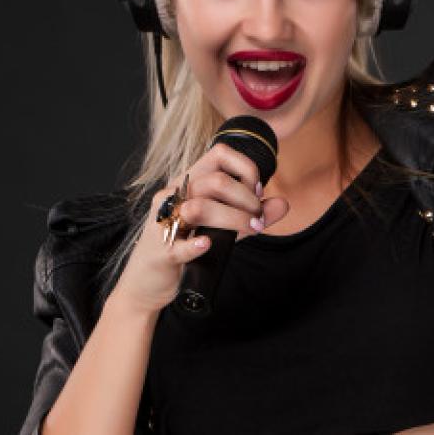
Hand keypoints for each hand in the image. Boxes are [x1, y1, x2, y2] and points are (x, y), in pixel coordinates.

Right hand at [109, 142, 290, 314]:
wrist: (150, 280)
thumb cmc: (186, 245)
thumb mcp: (223, 226)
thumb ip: (251, 214)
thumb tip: (283, 204)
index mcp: (189, 182)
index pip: (220, 153)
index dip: (246, 168)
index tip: (258, 193)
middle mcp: (174, 195)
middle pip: (216, 182)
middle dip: (246, 200)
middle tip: (258, 220)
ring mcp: (164, 221)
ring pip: (199, 207)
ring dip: (232, 219)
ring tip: (249, 230)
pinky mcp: (160, 250)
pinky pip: (177, 244)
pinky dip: (195, 244)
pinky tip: (207, 243)